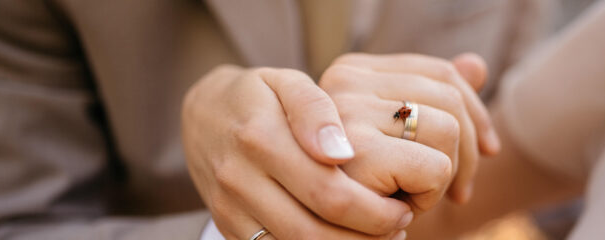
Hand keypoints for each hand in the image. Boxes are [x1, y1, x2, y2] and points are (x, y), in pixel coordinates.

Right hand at [182, 65, 412, 238]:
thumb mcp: (288, 82)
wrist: (202, 115)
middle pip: (313, 233)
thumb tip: (342, 151)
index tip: (402, 207)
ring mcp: (230, 209)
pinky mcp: (226, 227)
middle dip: (366, 239)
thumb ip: (316, 112)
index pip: (329, 193)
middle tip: (398, 227)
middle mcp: (240, 179)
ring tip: (376, 238)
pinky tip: (341, 239)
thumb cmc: (258, 96)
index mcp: (261, 138)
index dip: (374, 211)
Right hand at [320, 53, 498, 204]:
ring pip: (448, 130)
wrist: (324, 232)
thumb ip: (434, 101)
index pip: (439, 73)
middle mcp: (343, 82)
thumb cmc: (364, 186)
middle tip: (451, 192)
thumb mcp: (403, 140)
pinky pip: (435, 169)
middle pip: (449, 96)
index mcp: (351, 73)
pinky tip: (399, 211)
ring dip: (443, 178)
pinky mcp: (356, 152)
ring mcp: (345, 112)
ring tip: (410, 198)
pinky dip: (429, 198)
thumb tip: (478, 65)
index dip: (476, 112)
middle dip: (467, 152)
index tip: (489, 150)